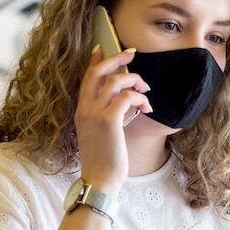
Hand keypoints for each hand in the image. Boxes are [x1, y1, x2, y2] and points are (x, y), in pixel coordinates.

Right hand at [75, 45, 150, 192]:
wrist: (98, 180)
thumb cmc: (103, 161)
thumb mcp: (100, 134)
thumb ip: (107, 116)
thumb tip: (126, 101)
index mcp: (81, 111)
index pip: (86, 79)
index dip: (95, 61)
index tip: (103, 48)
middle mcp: (85, 109)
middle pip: (97, 72)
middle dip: (116, 58)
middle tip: (131, 53)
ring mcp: (95, 114)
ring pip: (115, 81)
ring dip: (135, 80)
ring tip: (146, 89)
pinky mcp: (109, 121)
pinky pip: (127, 97)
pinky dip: (140, 98)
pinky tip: (147, 108)